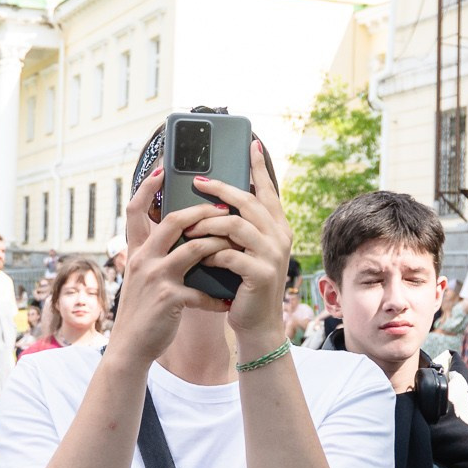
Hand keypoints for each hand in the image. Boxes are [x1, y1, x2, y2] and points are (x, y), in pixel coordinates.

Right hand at [110, 169, 243, 365]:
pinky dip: (217, 297)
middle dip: (203, 211)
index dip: (147, 187)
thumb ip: (158, 255)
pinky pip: (200, 291)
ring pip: (194, 249)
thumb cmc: (143, 309)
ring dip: (219, 246)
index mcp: (137, 250)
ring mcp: (155, 277)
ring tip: (237, 247)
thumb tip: (184, 234)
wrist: (130, 346)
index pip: (135, 210)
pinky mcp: (168, 299)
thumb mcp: (143, 276)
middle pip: (173, 221)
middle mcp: (143, 258)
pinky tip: (228, 302)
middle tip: (225, 208)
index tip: (162, 168)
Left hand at [188, 140, 294, 349]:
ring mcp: (273, 256)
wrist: (256, 324)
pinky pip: (230, 254)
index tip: (251, 143)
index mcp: (277, 228)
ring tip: (187, 226)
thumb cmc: (242, 285)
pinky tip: (198, 256)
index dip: (258, 167)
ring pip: (236, 225)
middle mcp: (280, 237)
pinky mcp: (261, 275)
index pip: (267, 191)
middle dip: (220, 189)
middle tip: (197, 181)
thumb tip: (213, 199)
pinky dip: (210, 253)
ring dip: (207, 224)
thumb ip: (236, 227)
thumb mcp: (242, 251)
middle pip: (248, 202)